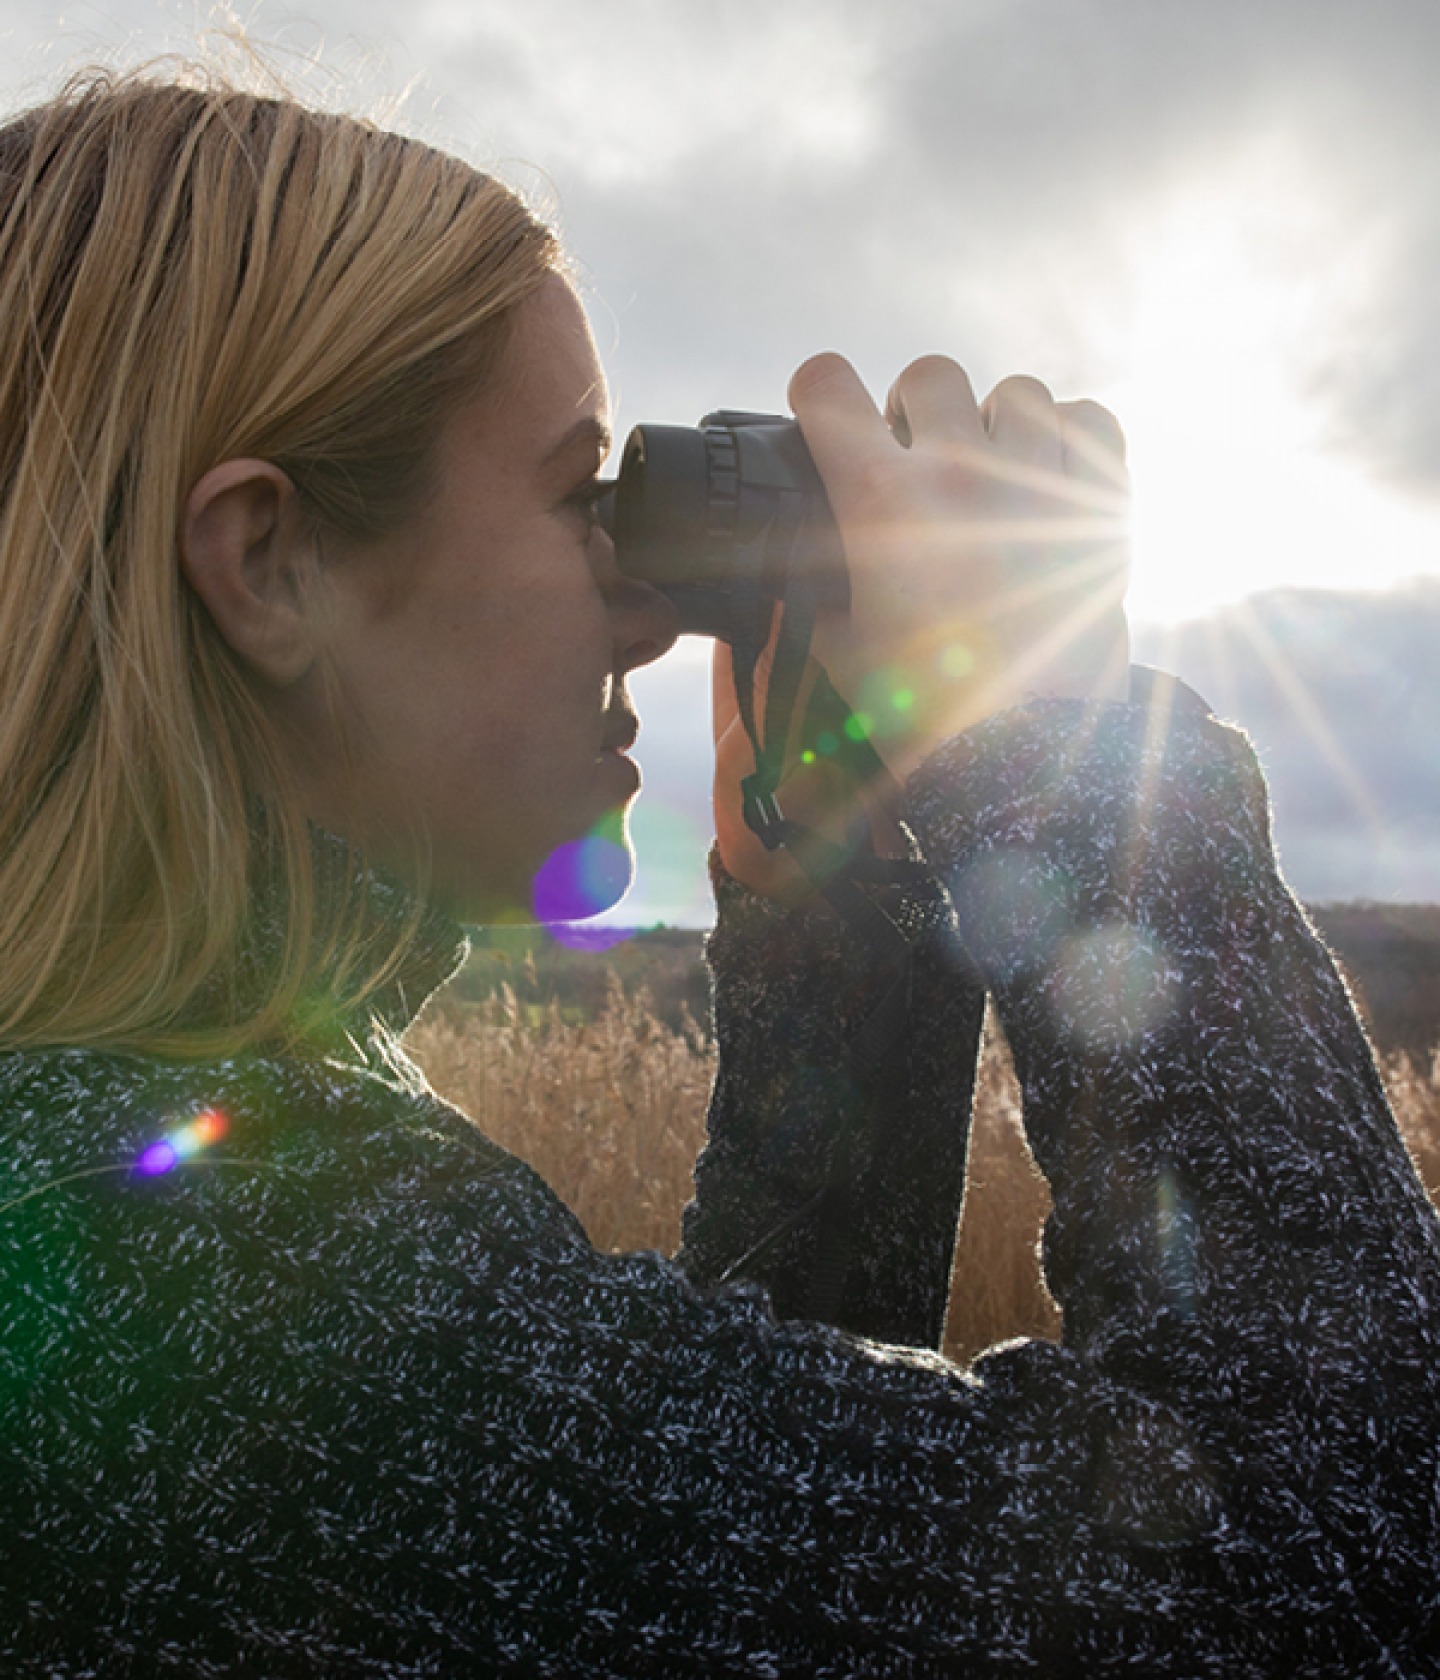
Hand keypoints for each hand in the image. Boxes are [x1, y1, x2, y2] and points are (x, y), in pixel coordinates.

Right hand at [714, 353, 1130, 900]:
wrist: (1019, 760)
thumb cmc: (918, 715)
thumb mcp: (832, 646)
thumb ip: (811, 583)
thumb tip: (801, 553)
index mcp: (878, 502)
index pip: (827, 387)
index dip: (818, 394)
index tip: (823, 414)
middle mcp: (959, 472)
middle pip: (927, 376)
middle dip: (910, 412)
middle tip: (914, 460)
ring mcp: (1037, 482)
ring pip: (1014, 392)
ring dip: (993, 423)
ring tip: (990, 473)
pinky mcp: (1101, 508)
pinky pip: (1088, 420)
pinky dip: (1068, 437)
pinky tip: (1049, 477)